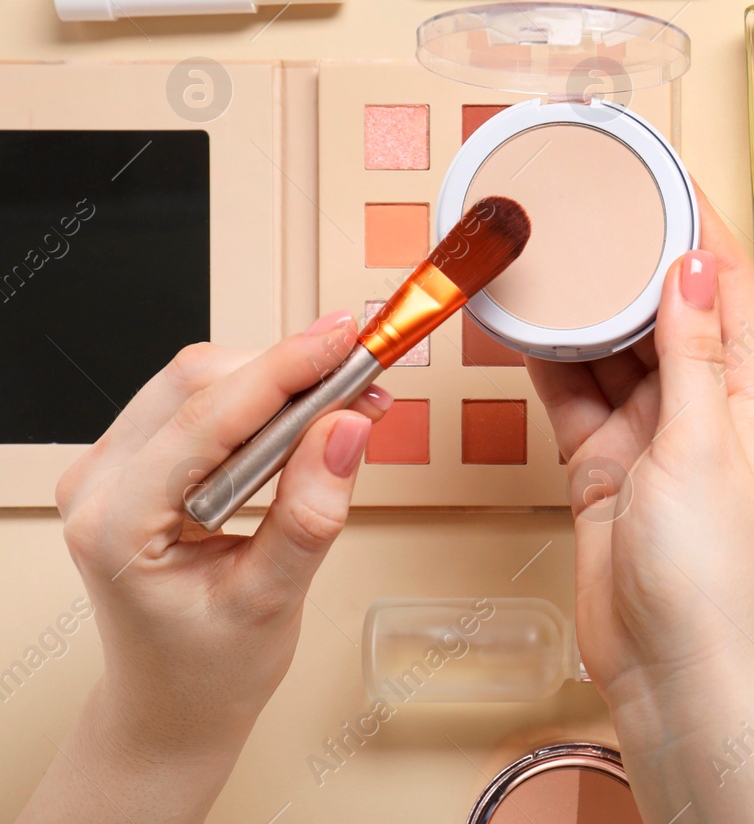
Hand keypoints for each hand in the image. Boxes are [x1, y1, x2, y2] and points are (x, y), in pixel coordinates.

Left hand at [21, 313, 388, 823]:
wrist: (172, 705)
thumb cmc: (208, 670)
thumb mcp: (273, 601)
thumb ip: (311, 513)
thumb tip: (348, 429)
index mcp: (117, 525)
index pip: (209, 417)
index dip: (286, 368)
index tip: (348, 339)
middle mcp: (98, 485)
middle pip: (198, 382)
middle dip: (289, 373)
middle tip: (363, 383)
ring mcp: (108, 470)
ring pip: (199, 381)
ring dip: (277, 384)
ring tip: (342, 410)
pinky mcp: (133, 463)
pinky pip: (197, 402)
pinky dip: (258, 402)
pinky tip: (302, 424)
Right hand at [528, 200, 753, 822]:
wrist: (664, 669)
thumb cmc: (705, 572)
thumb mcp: (700, 447)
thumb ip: (693, 355)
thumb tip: (694, 267)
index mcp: (749, 395)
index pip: (730, 290)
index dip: (702, 228)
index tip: (667, 174)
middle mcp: (702, 405)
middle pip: (666, 311)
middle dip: (632, 258)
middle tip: (592, 202)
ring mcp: (650, 434)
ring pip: (612, 350)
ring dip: (584, 308)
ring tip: (548, 250)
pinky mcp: (603, 463)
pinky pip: (573, 395)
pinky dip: (548, 361)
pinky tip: (522, 322)